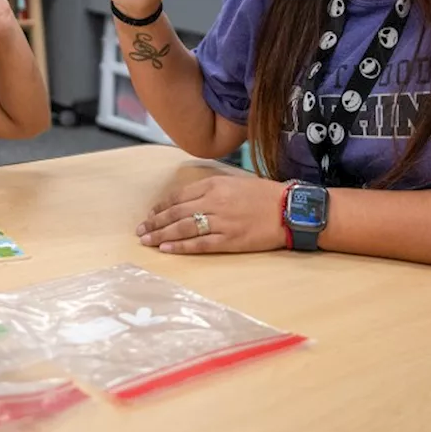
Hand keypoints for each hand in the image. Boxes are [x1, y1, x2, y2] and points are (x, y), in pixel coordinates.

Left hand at [136, 174, 288, 253]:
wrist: (289, 209)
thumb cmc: (264, 195)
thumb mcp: (234, 183)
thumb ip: (212, 189)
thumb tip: (190, 199)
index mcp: (214, 184)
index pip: (179, 196)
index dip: (161, 206)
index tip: (150, 213)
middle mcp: (214, 201)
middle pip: (176, 213)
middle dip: (155, 222)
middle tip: (140, 230)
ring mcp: (221, 221)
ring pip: (183, 228)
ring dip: (162, 234)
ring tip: (147, 240)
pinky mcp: (230, 240)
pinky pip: (200, 244)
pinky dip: (181, 246)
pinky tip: (167, 249)